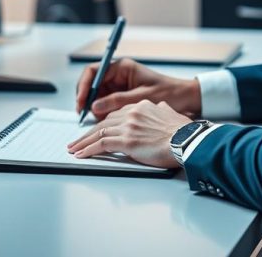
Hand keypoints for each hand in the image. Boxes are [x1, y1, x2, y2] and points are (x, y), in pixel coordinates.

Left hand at [67, 100, 191, 167]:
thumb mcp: (171, 114)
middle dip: (88, 134)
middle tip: (78, 141)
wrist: (187, 140)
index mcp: (141, 106)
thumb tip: (160, 108)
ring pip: (98, 133)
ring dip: (83, 143)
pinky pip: (101, 145)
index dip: (103, 124)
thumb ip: (161, 110)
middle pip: (103, 123)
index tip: (96, 131)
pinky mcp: (126, 141)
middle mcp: (132, 113)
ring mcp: (128, 126)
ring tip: (74, 149)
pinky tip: (81, 155)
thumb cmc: (183, 132)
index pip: (115, 114)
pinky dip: (88, 150)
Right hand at [75, 58, 201, 121]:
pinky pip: (105, 104)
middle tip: (83, 114)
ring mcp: (119, 87)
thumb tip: (95, 106)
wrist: (185, 99)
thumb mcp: (142, 98)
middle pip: (92, 84)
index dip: (84, 86)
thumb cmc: (169, 92)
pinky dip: (102, 113)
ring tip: (95, 120)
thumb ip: (117, 101)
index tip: (81, 101)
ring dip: (93, 107)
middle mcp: (118, 75)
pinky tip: (103, 121)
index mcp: (123, 68)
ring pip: (97, 96)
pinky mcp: (122, 98)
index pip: (94, 71)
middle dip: (86, 99)